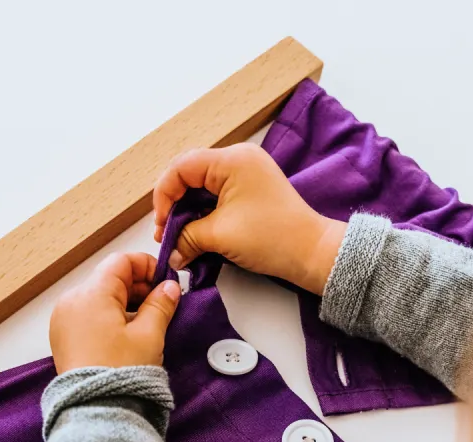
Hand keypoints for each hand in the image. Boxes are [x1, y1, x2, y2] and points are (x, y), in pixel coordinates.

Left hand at [49, 252, 180, 373]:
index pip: (120, 262)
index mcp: (91, 294)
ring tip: (146, 323)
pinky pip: (88, 314)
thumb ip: (160, 304)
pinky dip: (108, 316)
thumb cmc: (120, 372)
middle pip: (108, 278)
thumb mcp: (149, 335)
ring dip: (124, 302)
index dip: (146, 266)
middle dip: (137, 286)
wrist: (94, 409)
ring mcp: (63, 319)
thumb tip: (168, 287)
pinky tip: (126, 335)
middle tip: (161, 303)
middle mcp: (71, 301)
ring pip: (98, 297)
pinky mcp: (62, 336)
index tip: (165, 281)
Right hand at [152, 143, 346, 294]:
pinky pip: (217, 194)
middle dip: (174, 204)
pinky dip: (204, 212)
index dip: (164, 195)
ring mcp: (246, 172)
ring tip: (179, 236)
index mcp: (231, 160)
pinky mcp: (251, 188)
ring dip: (188, 211)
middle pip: (190, 174)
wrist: (311, 252)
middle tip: (166, 232)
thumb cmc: (273, 238)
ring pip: (202, 185)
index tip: (161, 224)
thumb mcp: (220, 236)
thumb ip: (186, 238)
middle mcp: (238, 158)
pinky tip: (196, 232)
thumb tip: (171, 251)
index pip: (182, 167)